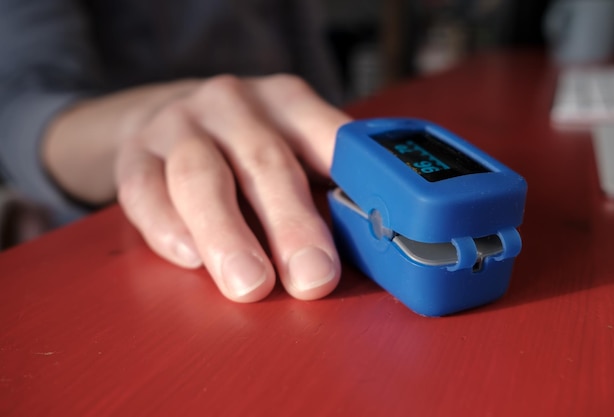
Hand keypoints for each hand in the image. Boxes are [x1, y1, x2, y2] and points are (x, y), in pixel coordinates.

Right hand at [44, 74, 350, 301]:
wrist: (166, 115)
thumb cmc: (243, 148)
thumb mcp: (292, 148)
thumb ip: (325, 188)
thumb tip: (371, 249)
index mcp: (287, 102)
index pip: (329, 136)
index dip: (352, 185)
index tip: (373, 231)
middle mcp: (233, 104)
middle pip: (265, 163)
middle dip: (292, 225)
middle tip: (313, 279)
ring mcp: (179, 124)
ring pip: (200, 178)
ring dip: (227, 235)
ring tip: (251, 285)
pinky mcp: (134, 153)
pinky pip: (145, 191)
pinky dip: (168, 228)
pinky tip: (191, 259)